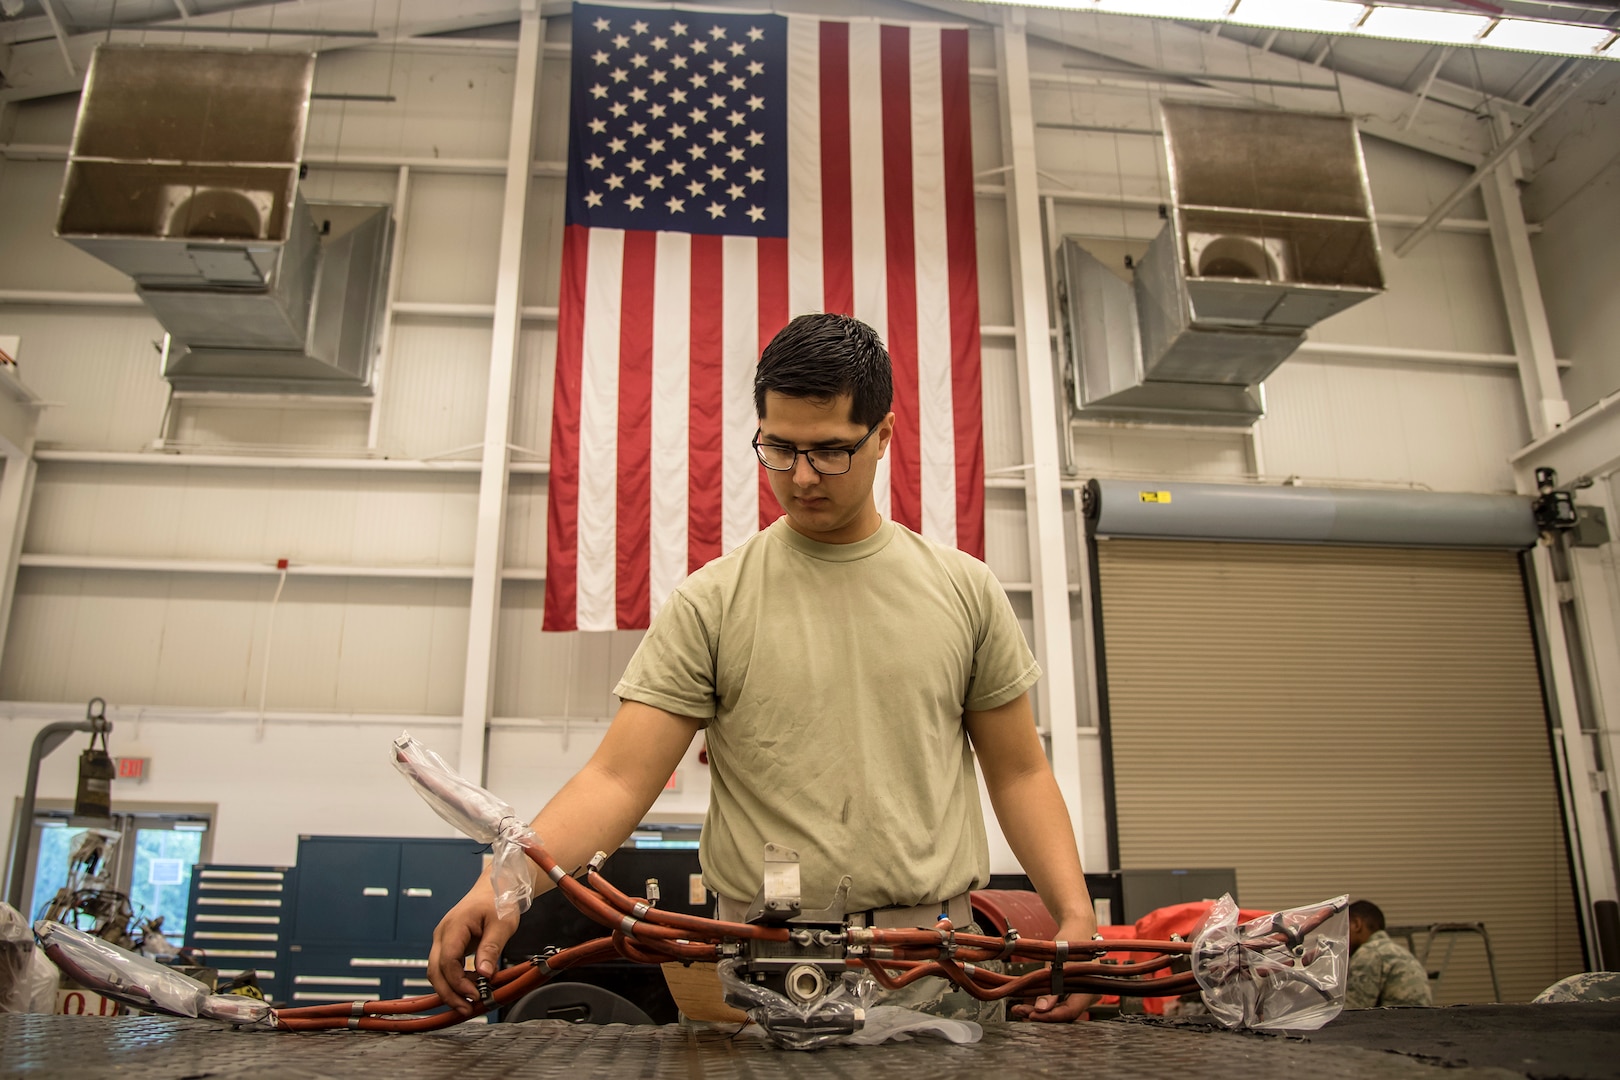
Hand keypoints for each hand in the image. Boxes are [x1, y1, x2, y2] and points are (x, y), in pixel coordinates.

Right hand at [427, 878, 519, 1015]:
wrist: (495, 886)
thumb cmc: (499, 900)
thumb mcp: (502, 924)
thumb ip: (491, 948)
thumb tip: (485, 974)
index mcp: (454, 926)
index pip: (447, 961)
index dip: (458, 982)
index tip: (474, 995)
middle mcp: (443, 933)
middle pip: (435, 970)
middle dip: (448, 994)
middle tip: (467, 1009)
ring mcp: (443, 939)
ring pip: (436, 971)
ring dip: (450, 990)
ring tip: (470, 1003)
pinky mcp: (449, 944)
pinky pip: (445, 967)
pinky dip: (454, 981)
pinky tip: (470, 988)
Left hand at [1010, 917, 1100, 1023]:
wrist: (1078, 928)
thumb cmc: (1072, 940)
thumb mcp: (1058, 961)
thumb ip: (1052, 986)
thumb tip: (1040, 1008)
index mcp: (1090, 989)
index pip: (1070, 1011)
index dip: (1050, 1016)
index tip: (1032, 1015)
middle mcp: (1088, 995)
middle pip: (1063, 1013)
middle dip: (1041, 1014)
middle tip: (1020, 1011)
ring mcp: (1081, 994)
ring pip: (1059, 1009)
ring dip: (1040, 1010)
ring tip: (1019, 1008)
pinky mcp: (1072, 992)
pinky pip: (1058, 1003)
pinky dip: (1044, 1004)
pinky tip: (1027, 1004)